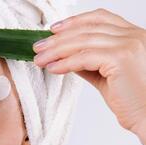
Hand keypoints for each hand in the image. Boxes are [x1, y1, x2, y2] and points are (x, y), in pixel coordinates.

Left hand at [33, 8, 145, 144]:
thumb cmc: (131, 99)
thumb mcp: (106, 74)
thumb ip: (88, 61)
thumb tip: (64, 56)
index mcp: (132, 35)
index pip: (100, 18)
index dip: (74, 22)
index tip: (53, 30)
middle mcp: (133, 35)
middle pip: (87, 29)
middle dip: (58, 38)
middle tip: (38, 47)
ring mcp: (128, 45)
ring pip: (83, 42)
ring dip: (57, 50)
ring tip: (40, 59)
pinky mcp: (121, 59)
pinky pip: (84, 57)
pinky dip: (65, 63)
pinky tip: (53, 68)